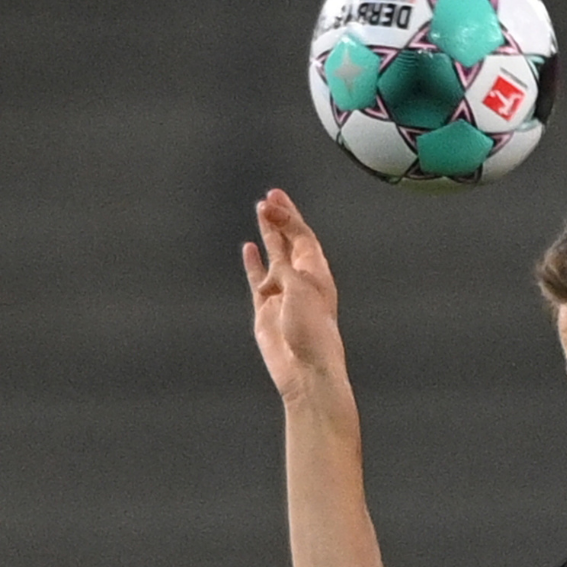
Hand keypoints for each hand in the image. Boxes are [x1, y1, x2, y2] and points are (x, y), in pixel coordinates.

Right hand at [242, 189, 344, 401]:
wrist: (305, 370)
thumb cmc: (312, 333)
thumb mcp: (301, 292)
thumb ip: (286, 271)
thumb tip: (272, 266)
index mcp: (317, 274)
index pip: (302, 236)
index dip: (288, 217)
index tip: (271, 201)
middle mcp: (302, 280)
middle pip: (291, 241)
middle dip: (282, 218)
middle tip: (271, 195)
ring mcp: (283, 293)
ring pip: (275, 256)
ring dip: (269, 234)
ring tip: (262, 212)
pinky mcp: (267, 308)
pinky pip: (259, 278)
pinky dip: (254, 263)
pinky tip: (249, 248)